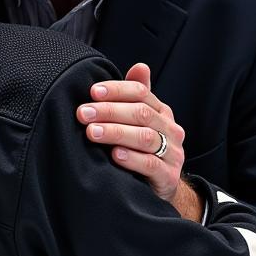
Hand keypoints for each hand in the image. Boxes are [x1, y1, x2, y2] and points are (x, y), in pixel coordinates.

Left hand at [77, 62, 202, 220]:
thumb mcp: (140, 122)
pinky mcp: (168, 177)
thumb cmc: (143, 150)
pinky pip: (151, 164)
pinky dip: (131, 158)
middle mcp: (170, 130)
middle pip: (141, 114)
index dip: (117, 90)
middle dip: (109, 111)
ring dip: (116, 132)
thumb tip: (140, 66)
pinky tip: (114, 155)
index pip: (141, 93)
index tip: (92, 92)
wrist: (160, 189)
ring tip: (92, 132)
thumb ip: (137, 96)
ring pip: (145, 138)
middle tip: (83, 113)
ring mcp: (172, 154)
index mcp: (162, 112)